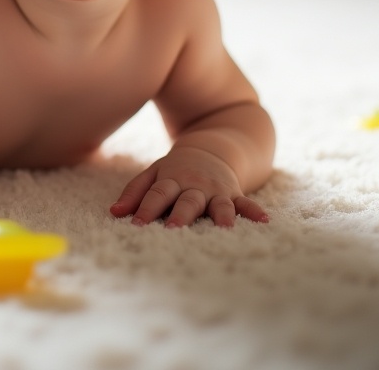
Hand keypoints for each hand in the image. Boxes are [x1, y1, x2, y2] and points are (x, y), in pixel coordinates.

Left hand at [109, 146, 268, 228]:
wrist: (209, 150)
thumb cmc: (175, 169)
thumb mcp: (153, 174)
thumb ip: (134, 192)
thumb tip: (114, 212)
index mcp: (171, 179)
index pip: (157, 194)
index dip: (146, 209)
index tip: (136, 224)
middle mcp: (194, 185)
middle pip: (186, 200)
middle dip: (181, 215)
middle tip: (173, 229)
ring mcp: (216, 189)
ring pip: (218, 203)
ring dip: (220, 216)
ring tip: (224, 229)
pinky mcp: (234, 193)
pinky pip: (245, 203)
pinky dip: (254, 211)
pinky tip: (264, 221)